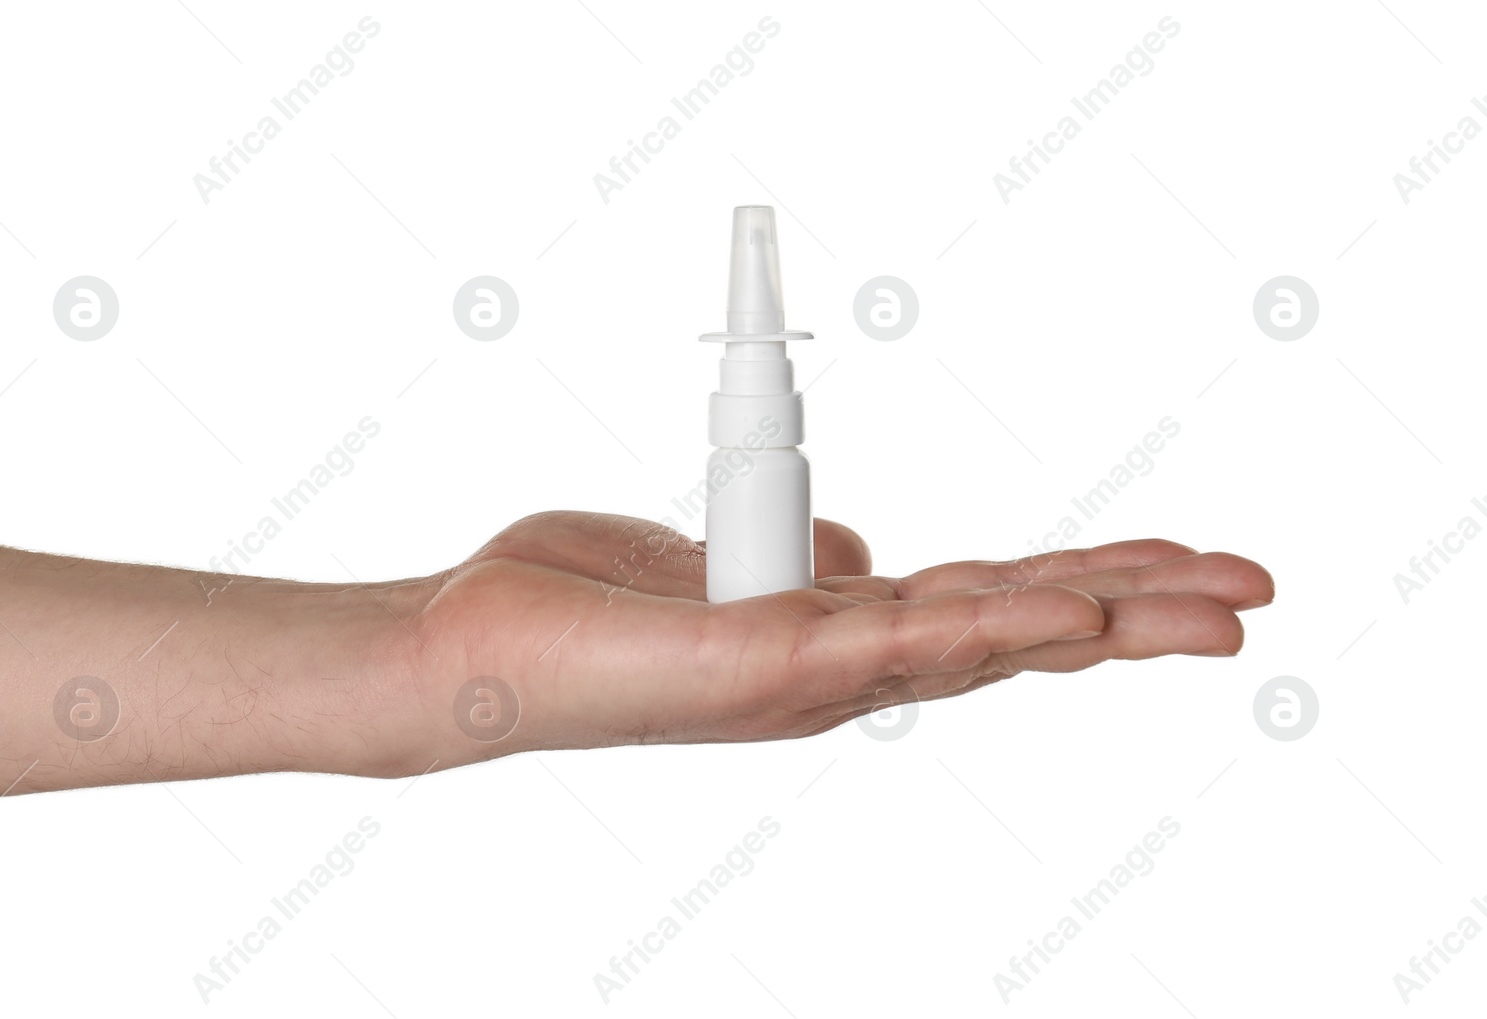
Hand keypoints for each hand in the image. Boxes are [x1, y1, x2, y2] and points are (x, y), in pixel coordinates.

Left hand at [372, 512, 1273, 773]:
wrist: (472, 647)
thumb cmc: (583, 600)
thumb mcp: (717, 554)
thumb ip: (806, 553)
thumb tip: (862, 550)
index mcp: (841, 630)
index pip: (991, 598)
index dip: (1085, 578)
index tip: (1165, 559)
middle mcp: (844, 664)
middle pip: (1019, 625)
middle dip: (1141, 606)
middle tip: (1252, 590)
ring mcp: (812, 674)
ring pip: (982, 635)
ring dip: (1099, 614)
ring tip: (1207, 600)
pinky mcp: (764, 662)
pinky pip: (889, 635)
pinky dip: (981, 620)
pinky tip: (1058, 609)